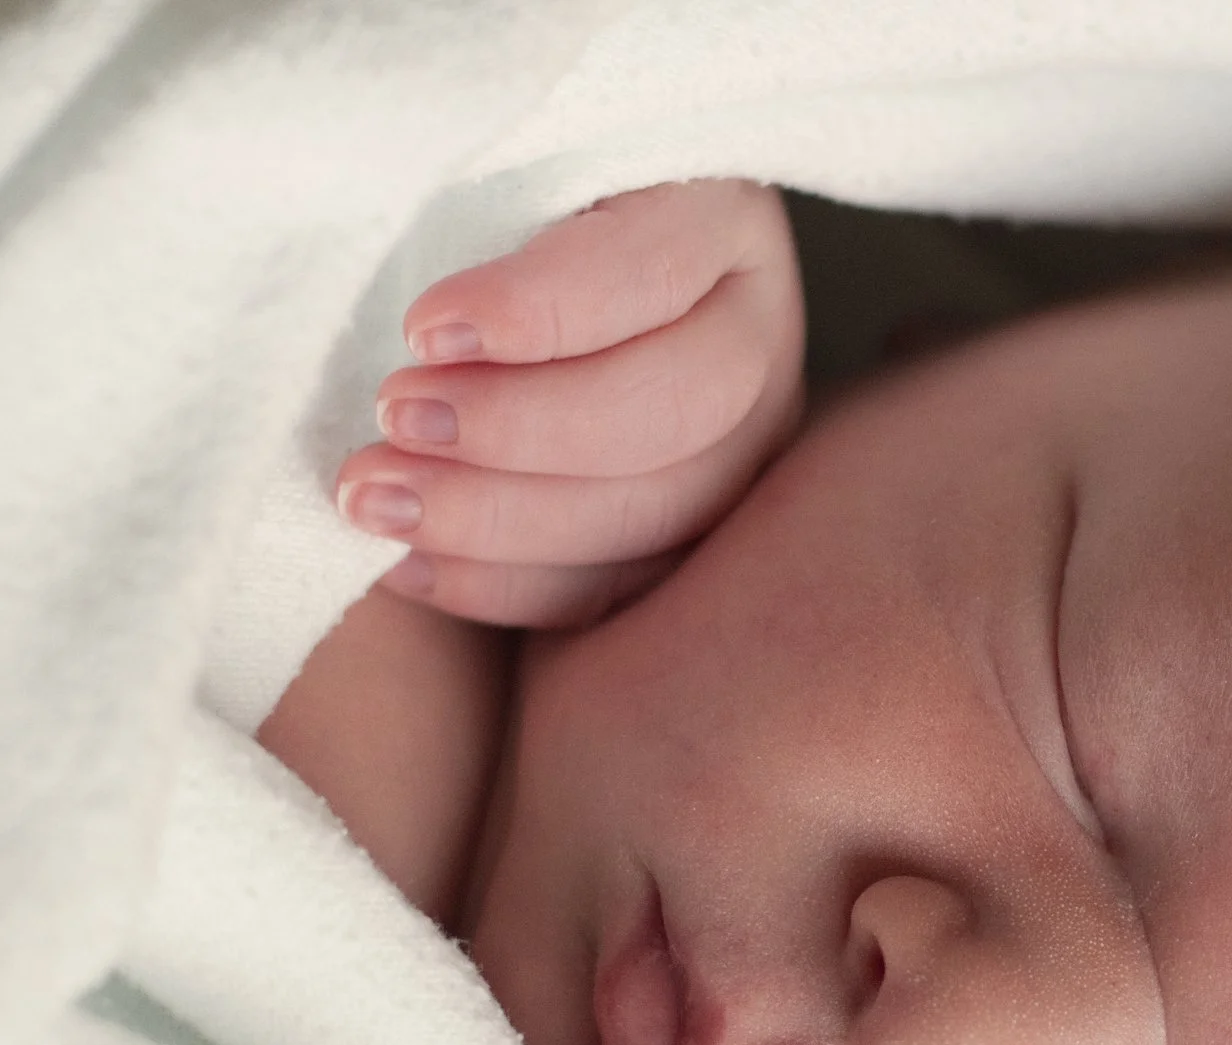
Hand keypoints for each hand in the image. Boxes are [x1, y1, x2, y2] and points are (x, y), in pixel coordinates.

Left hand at [333, 179, 805, 626]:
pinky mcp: (694, 535)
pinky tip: (407, 568)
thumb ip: (469, 198)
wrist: (499, 299)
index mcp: (720, 221)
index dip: (543, 310)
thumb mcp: (488, 168)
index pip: (657, 271)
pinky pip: (617, 590)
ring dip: (501, 521)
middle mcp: (759, 340)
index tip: (420, 329)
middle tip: (392, 418)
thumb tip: (421, 309)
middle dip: (523, 428)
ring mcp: (743, 451)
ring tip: (373, 501)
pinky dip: (505, 588)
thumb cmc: (472, 204)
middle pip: (680, 407)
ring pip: (656, 515)